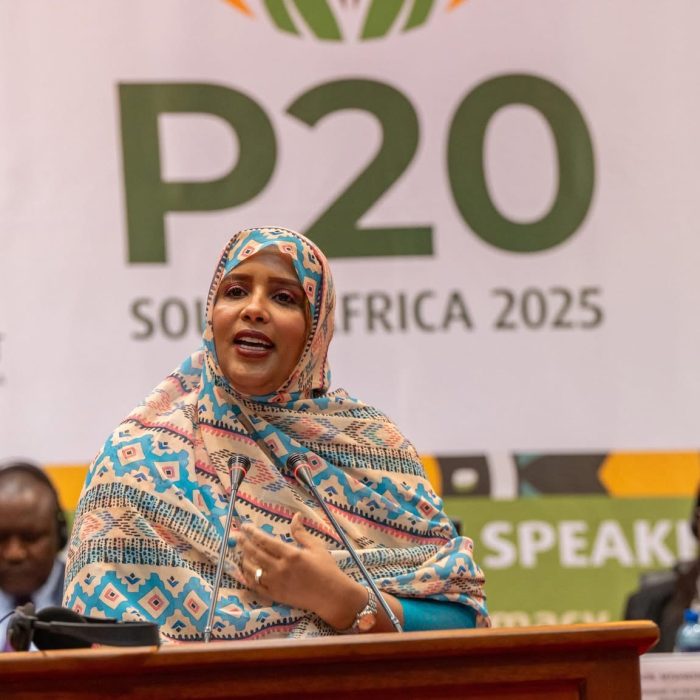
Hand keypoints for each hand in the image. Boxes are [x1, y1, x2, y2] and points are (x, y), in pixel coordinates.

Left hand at [239, 513, 366, 628]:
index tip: (245, 527)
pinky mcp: (275, 596)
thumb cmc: (326, 569)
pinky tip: (245, 571)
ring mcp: (276, 584)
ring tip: (241, 552)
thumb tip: (295, 515)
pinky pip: (256, 586)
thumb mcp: (316, 547)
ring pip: (252, 570)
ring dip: (244, 559)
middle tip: (237, 536)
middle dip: (244, 543)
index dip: (253, 533)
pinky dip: (248, 577)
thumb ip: (301, 532)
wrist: (331, 596)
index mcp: (291, 554)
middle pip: (256, 554)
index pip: (266, 541)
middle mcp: (280, 569)